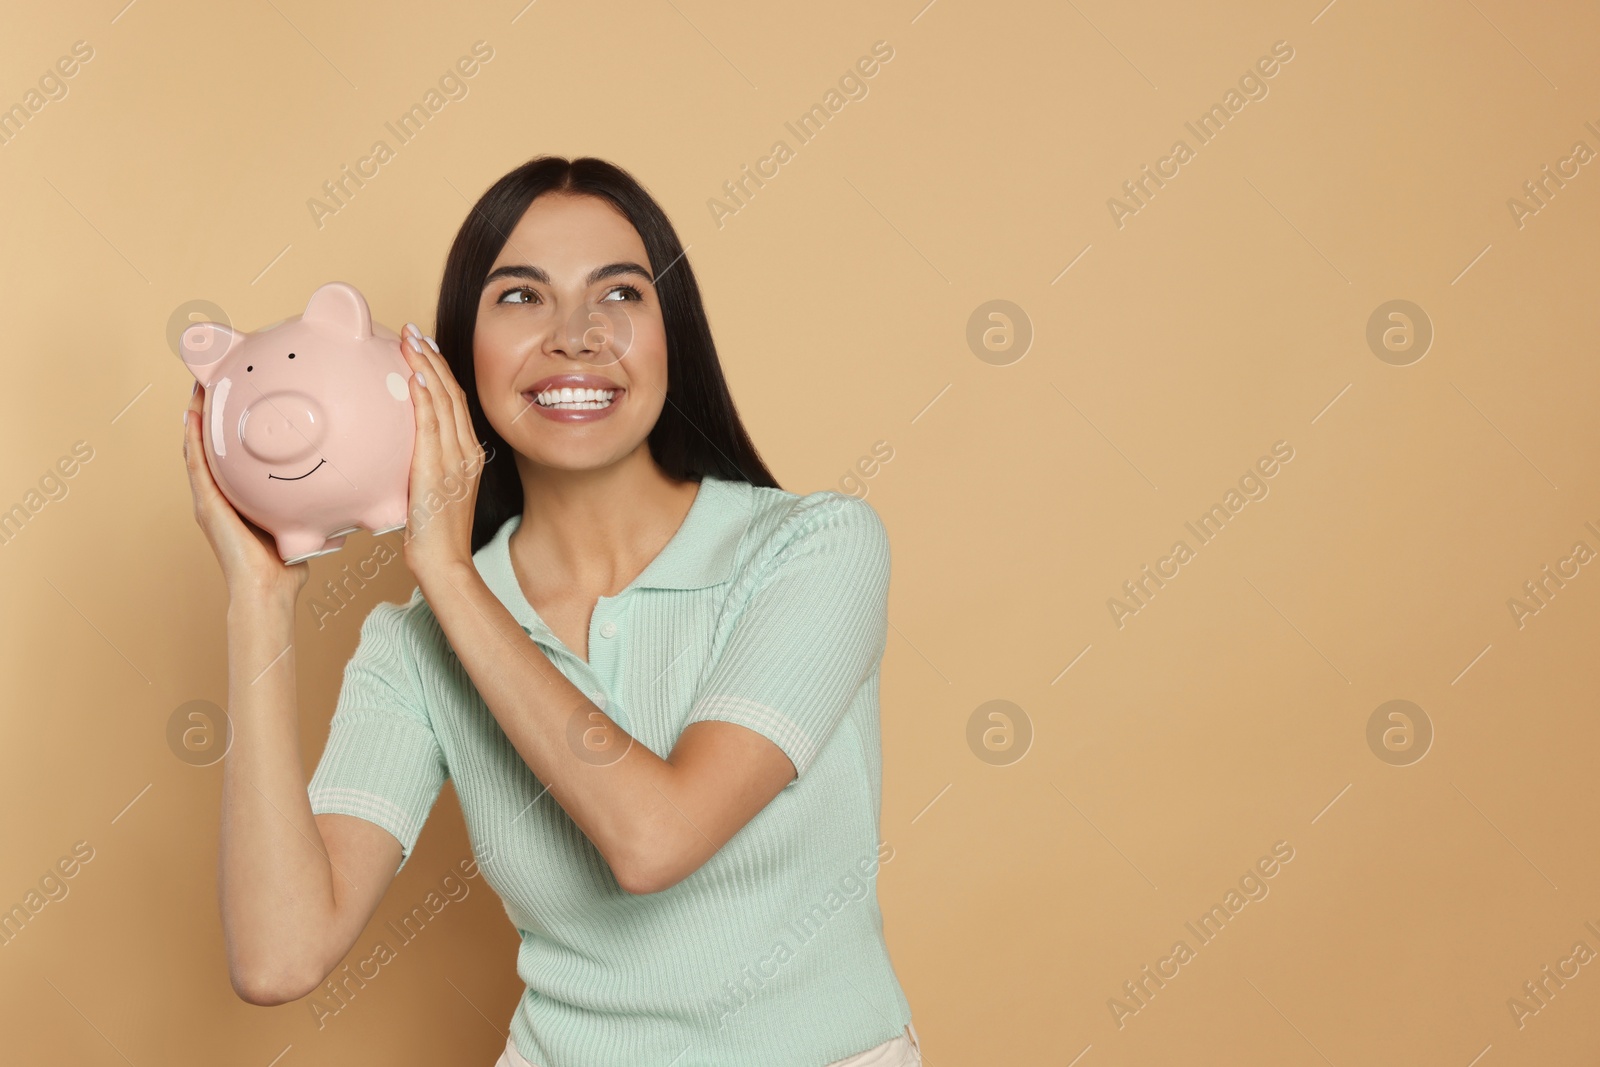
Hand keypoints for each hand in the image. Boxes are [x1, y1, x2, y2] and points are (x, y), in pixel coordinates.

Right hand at [181, 380, 308, 603]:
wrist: (267, 588)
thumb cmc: (287, 560)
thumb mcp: (303, 515)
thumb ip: (315, 494)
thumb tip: (346, 474)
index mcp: (240, 492)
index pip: (237, 449)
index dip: (236, 419)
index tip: (246, 388)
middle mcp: (221, 490)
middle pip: (213, 441)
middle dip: (215, 409)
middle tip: (218, 374)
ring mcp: (209, 497)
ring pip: (197, 446)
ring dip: (195, 415)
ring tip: (199, 383)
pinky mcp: (205, 504)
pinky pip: (195, 465)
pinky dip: (191, 439)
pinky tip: (191, 415)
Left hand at [399, 323, 485, 587]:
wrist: (444, 562)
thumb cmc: (434, 537)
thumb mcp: (429, 495)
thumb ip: (419, 470)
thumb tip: (396, 457)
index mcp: (466, 455)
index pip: (455, 403)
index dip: (440, 372)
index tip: (423, 349)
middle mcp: (466, 451)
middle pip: (452, 393)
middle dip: (433, 358)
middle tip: (414, 332)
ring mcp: (456, 457)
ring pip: (444, 400)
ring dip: (427, 365)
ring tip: (410, 340)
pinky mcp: (439, 466)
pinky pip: (432, 422)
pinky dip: (425, 394)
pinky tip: (412, 373)